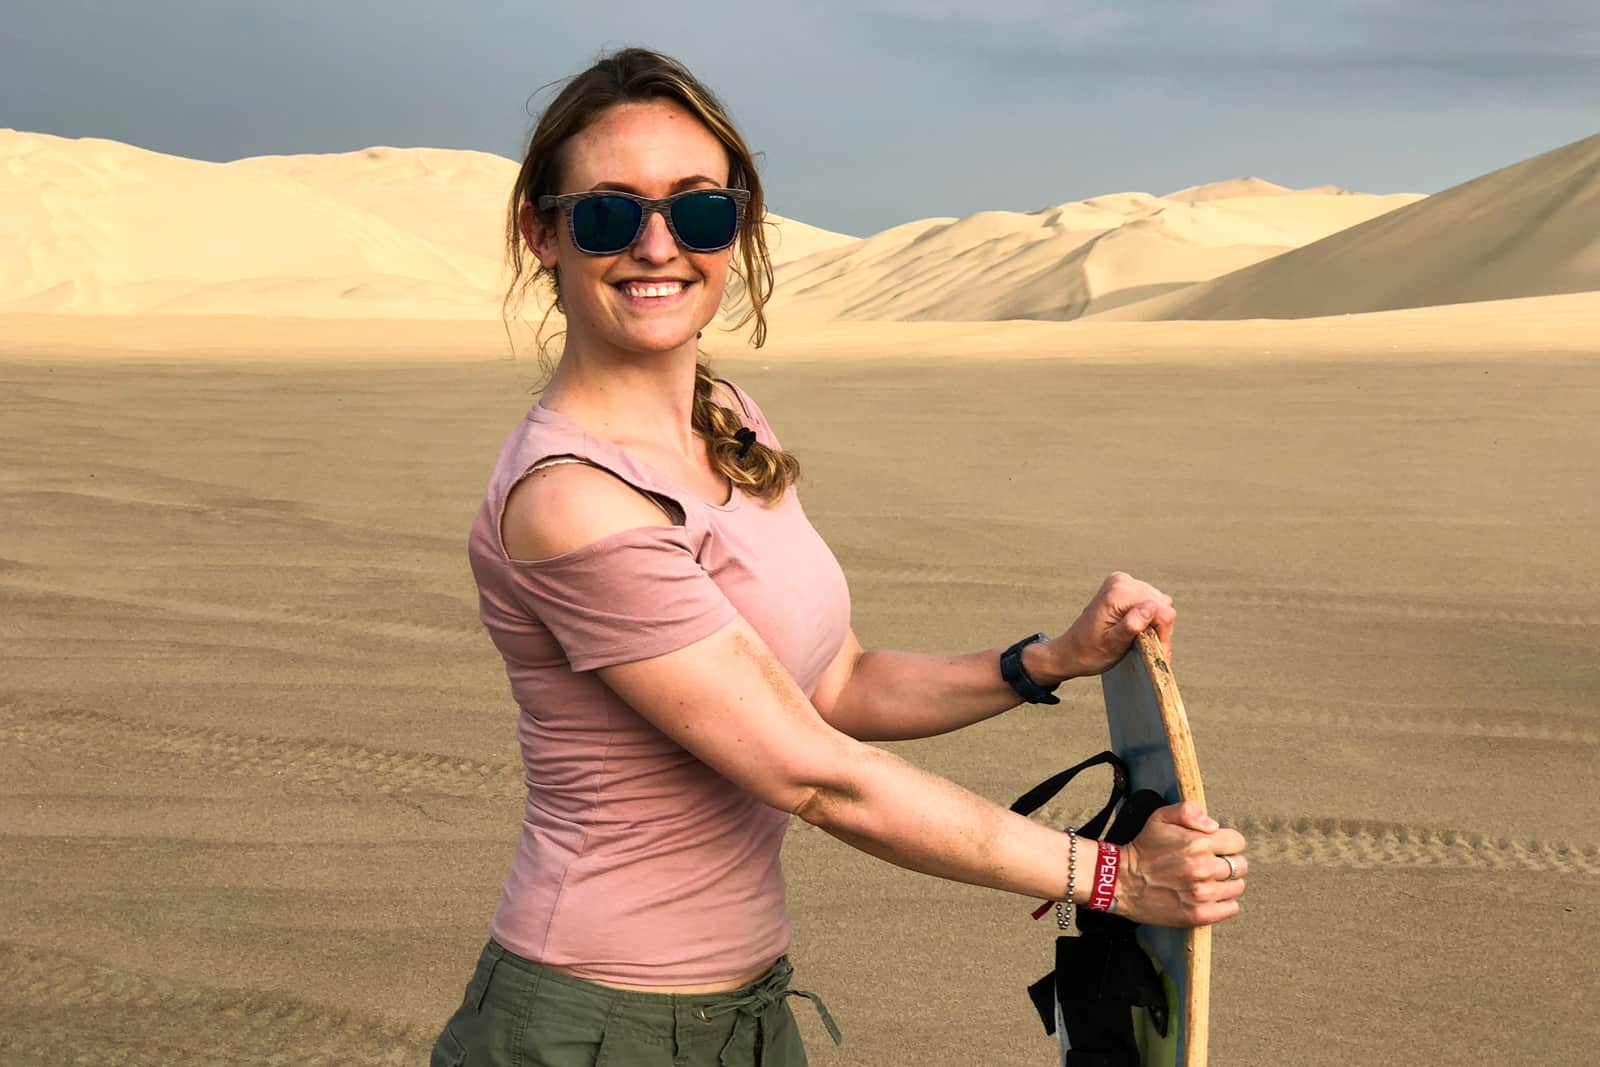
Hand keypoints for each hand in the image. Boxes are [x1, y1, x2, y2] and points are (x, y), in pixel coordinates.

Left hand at [1049, 572, 1176, 677]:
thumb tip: (1151, 608)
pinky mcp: (1124, 587)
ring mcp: (1123, 582)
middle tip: (1147, 649)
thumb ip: (1131, 626)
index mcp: (1117, 594)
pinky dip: (1148, 618)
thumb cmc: (1089, 652)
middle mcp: (1121, 582)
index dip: (1163, 633)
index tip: (1156, 651)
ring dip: (1154, 624)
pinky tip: (1136, 630)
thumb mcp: (1112, 645)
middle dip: (1159, 629)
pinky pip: (1150, 601)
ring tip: (1140, 641)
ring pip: (1159, 603)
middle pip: (1162, 604)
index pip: (1162, 609)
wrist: (1071, 651)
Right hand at [1111, 801, 1247, 926]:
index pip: (1238, 842)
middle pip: (1240, 866)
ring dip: (1226, 884)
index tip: (1216, 847)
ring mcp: (1202, 893)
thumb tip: (1213, 825)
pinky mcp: (1199, 914)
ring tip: (1207, 881)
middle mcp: (1204, 868)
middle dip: (1228, 863)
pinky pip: (1231, 908)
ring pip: (1237, 887)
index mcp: (1199, 843)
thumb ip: (1189, 811)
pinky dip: (1224, 903)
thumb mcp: (1160, 817)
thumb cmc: (1143, 849)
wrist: (1122, 881)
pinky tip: (1208, 896)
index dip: (1227, 843)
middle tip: (1211, 865)